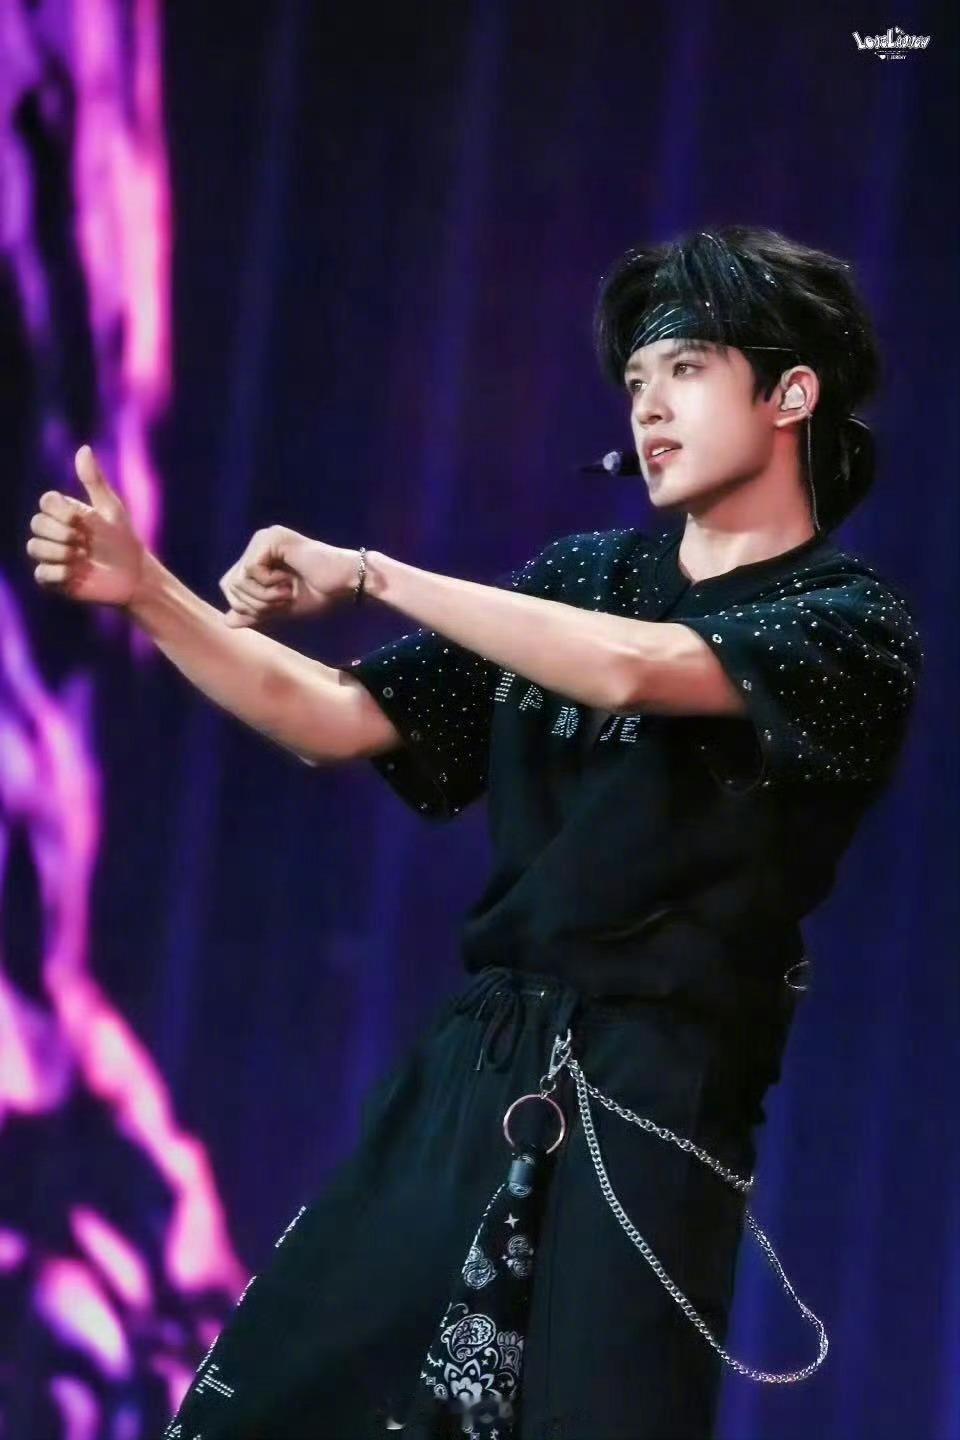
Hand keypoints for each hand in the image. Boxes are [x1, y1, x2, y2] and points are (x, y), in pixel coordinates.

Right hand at [27, 446, 146, 606]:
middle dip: (63, 533)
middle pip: (36, 524)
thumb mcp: (111, 509)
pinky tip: (78, 574)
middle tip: (86, 543)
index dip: (61, 511)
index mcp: (67, 513)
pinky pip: (41, 573)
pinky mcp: (54, 579)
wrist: (134, 576)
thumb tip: (83, 448)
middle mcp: (55, 533)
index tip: (82, 521)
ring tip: (83, 558)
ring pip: (34, 547)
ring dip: (60, 552)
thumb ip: (94, 481)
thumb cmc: (123, 541)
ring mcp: (52, 556)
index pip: (46, 502)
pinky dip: (60, 572)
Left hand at [218, 527, 358, 627]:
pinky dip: (269, 585)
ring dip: (264, 596)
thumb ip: (254, 612)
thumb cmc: (319, 594)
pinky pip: (250, 570)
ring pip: (238, 579)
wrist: (345, 584)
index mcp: (259, 557)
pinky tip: (289, 581)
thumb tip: (226, 621)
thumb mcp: (280, 608)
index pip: (229, 585)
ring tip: (287, 591)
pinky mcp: (271, 539)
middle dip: (255, 603)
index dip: (245, 605)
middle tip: (283, 600)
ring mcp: (264, 538)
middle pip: (229, 583)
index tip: (276, 606)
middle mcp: (258, 543)